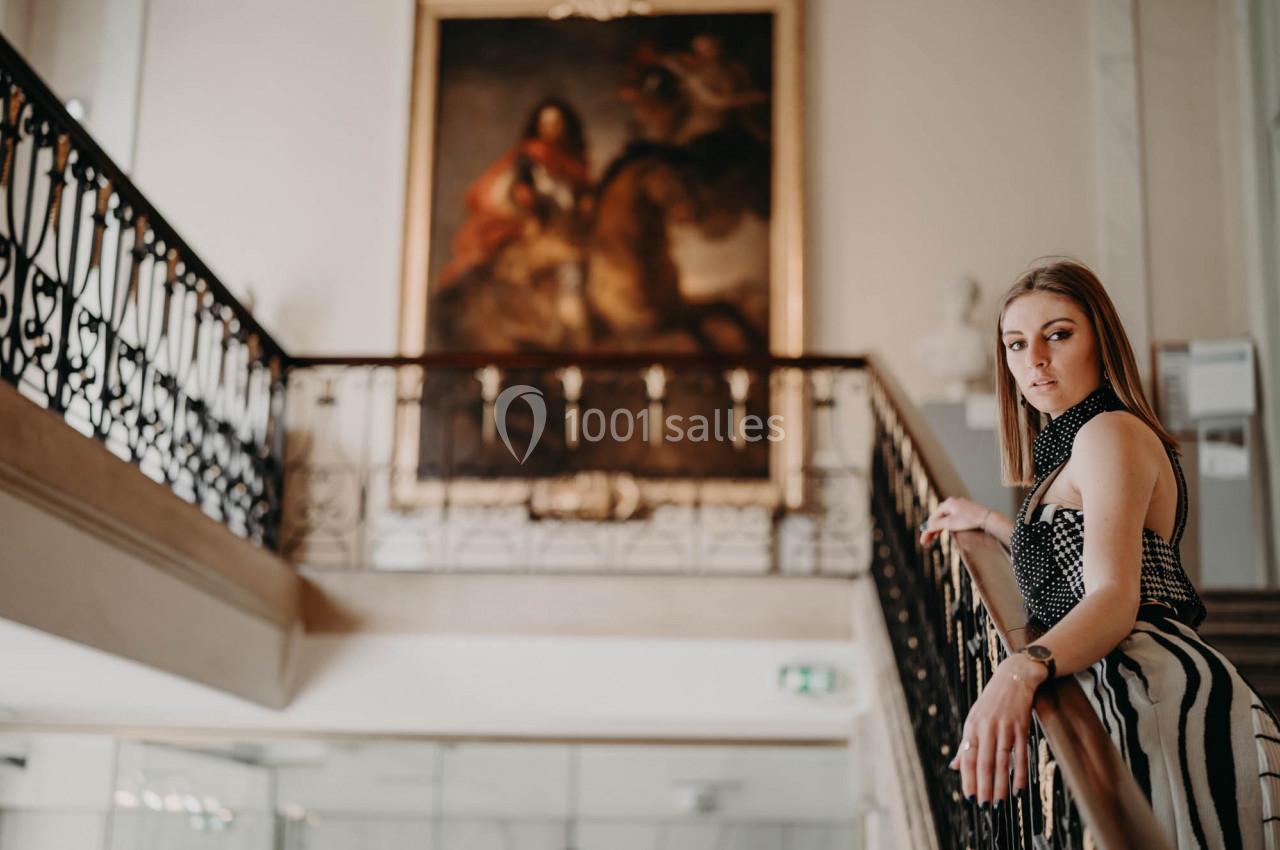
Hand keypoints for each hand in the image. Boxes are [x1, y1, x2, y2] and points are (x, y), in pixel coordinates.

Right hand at [919, 497, 991, 546]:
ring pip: (946, 518)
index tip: (924, 541)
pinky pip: (953, 518)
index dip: (927, 530)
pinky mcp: (967, 512)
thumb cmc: (969, 520)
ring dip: (939, 528)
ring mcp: (961, 507)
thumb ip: (936, 525)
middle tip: (927, 542)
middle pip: (939, 518)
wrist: (988, 519)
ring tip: (935, 537)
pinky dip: (948, 526)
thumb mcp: (950, 523)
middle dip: (932, 530)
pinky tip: (947, 531)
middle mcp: (953, 503)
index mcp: (947, 503)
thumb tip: (926, 527)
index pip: (933, 517)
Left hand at [948, 655, 1041, 805]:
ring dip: (1000, 785)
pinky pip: (1021, 755)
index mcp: (971, 727)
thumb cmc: (992, 702)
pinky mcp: (1022, 727)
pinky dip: (1019, 774)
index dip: (968, 779)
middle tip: (984, 808)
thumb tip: (955, 766)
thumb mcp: (974, 719)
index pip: (967, 758)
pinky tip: (1018, 790)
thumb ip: (966, 744)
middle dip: (983, 787)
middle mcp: (986, 728)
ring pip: (1001, 762)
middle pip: (983, 763)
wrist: (1014, 677)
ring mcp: (1005, 728)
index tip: (969, 798)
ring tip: (998, 804)